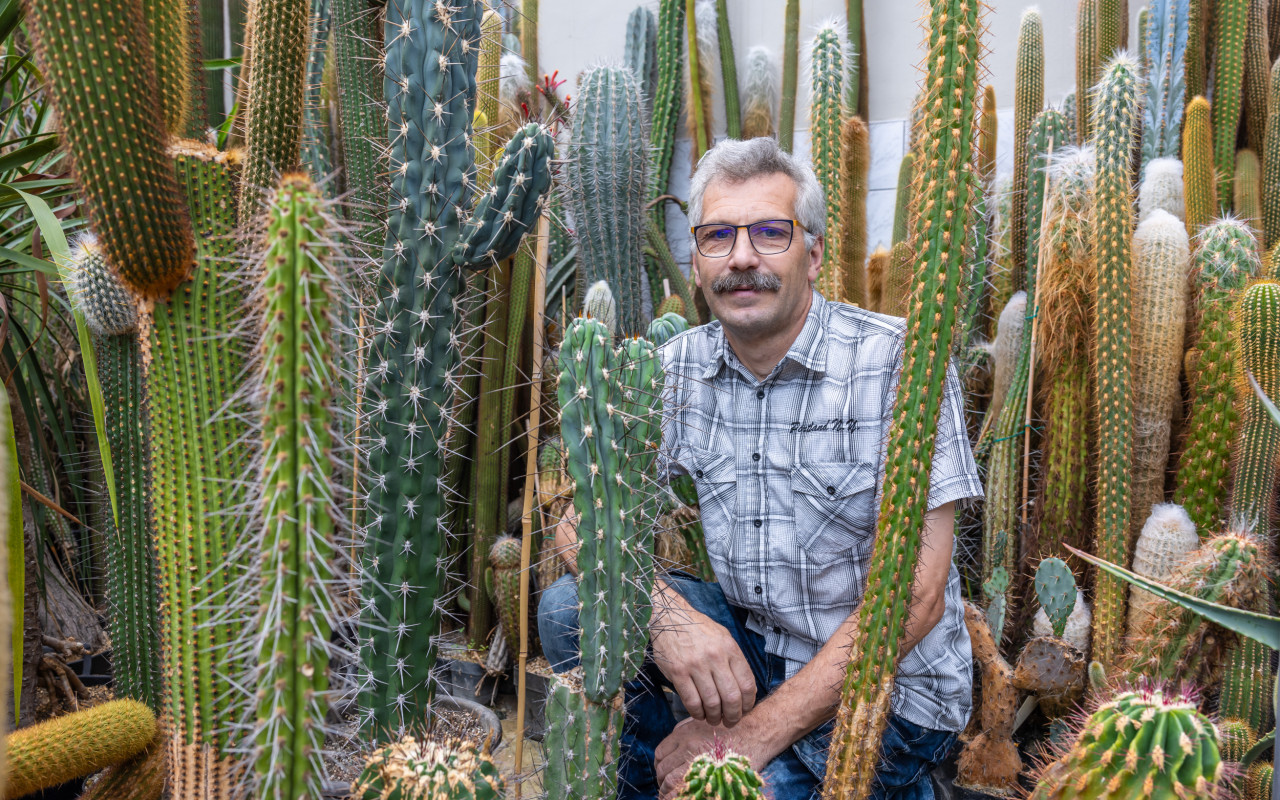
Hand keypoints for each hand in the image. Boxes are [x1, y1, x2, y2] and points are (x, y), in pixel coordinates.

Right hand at [650, 602, 756, 726]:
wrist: (669, 618)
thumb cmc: (698, 629)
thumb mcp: (723, 637)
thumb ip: (734, 660)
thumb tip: (745, 689)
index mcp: (730, 649)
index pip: (747, 684)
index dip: (748, 704)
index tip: (744, 711)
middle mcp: (715, 657)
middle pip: (732, 698)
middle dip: (733, 716)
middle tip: (730, 721)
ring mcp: (695, 665)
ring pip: (712, 703)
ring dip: (714, 717)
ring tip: (713, 719)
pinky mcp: (678, 672)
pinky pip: (692, 702)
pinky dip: (697, 713)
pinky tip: (699, 713)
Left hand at [654, 718, 771, 798]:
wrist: (756, 733)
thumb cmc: (732, 728)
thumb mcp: (704, 722)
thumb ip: (684, 730)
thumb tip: (671, 745)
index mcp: (684, 734)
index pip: (660, 753)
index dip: (659, 766)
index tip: (662, 774)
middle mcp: (688, 746)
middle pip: (663, 769)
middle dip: (661, 781)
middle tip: (665, 788)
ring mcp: (698, 760)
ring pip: (671, 781)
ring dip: (667, 792)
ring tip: (670, 796)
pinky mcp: (709, 774)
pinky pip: (686, 789)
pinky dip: (679, 796)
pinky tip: (682, 798)